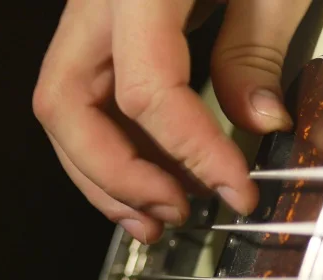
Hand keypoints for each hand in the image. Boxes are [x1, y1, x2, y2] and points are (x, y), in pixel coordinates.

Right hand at [33, 0, 311, 243]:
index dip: (191, 152)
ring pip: (67, 107)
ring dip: (106, 174)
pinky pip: (93, 93)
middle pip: (66, 105)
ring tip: (156, 216)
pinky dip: (118, 144)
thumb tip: (256, 123)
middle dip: (117, 175)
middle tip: (176, 212)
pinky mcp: (109, 23)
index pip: (146, 90)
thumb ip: (256, 51)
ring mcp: (95, 11)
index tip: (234, 188)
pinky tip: (151, 177)